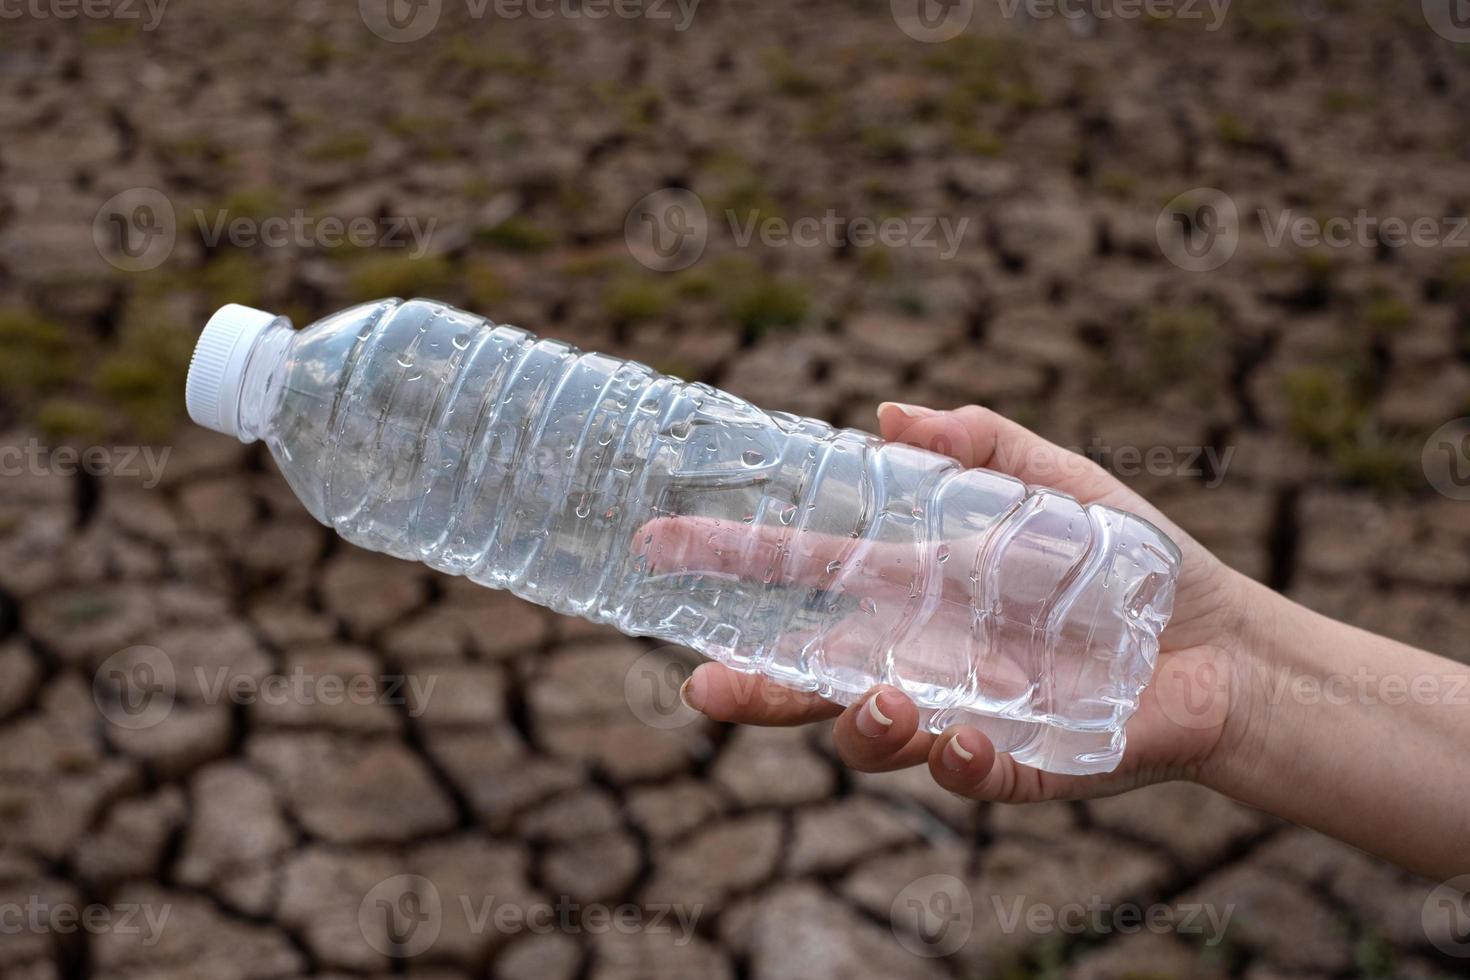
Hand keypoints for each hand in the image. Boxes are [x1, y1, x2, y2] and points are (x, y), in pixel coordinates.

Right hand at [678, 402, 1254, 803]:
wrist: (1226, 645)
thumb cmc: (1136, 563)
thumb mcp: (1060, 485)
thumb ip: (984, 449)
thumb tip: (891, 414)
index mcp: (918, 588)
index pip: (806, 576)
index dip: (732, 561)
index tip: (659, 546)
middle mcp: (924, 655)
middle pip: (811, 680)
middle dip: (753, 690)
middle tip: (707, 689)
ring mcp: (964, 713)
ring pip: (873, 739)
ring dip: (861, 726)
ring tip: (892, 700)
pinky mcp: (1018, 763)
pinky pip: (965, 779)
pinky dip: (953, 765)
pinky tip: (961, 739)